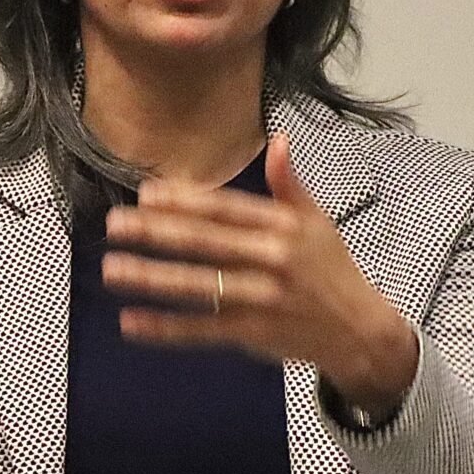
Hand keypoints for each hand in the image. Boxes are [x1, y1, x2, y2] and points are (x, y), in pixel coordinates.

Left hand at [101, 133, 418, 411]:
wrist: (361, 332)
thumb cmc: (331, 270)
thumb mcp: (318, 222)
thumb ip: (289, 184)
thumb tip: (279, 139)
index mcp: (284, 227)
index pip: (226, 209)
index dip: (185, 200)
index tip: (146, 193)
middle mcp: (273, 260)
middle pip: (205, 243)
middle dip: (156, 232)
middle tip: (114, 224)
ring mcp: (262, 299)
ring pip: (199, 286)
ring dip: (152, 278)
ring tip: (112, 268)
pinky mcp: (254, 333)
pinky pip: (202, 330)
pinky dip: (165, 328)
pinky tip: (131, 321)